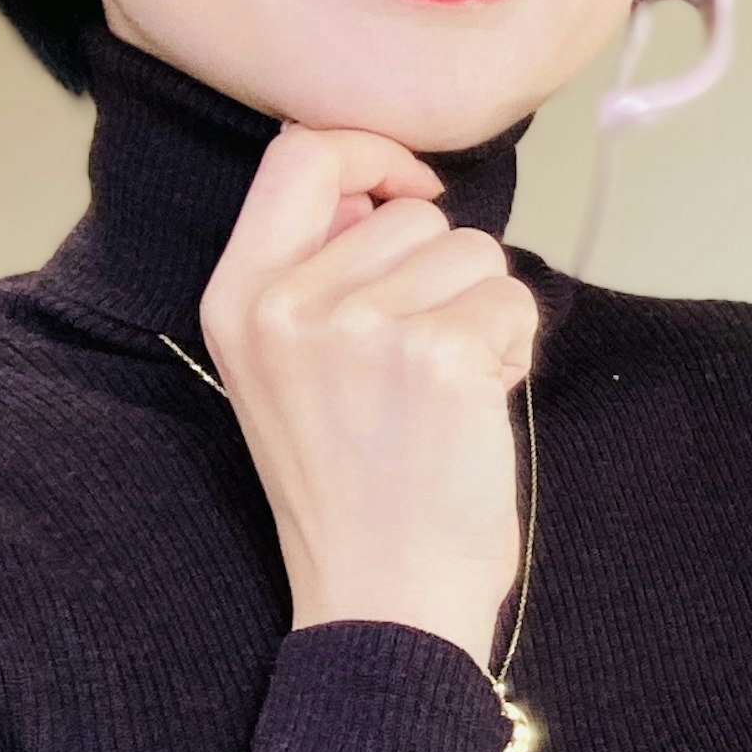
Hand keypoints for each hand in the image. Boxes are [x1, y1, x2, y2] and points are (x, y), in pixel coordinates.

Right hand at [197, 125, 535, 671]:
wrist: (382, 599)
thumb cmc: (353, 489)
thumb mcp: (288, 368)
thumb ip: (321, 272)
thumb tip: (387, 195)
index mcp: (237, 298)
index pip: (301, 152)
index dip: (375, 154)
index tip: (413, 193)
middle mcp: (286, 304)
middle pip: (411, 214)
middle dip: (444, 273)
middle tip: (421, 362)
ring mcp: (361, 327)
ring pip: (475, 252)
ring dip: (483, 312)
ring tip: (444, 392)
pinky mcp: (438, 355)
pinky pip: (514, 301)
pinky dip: (514, 350)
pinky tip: (473, 409)